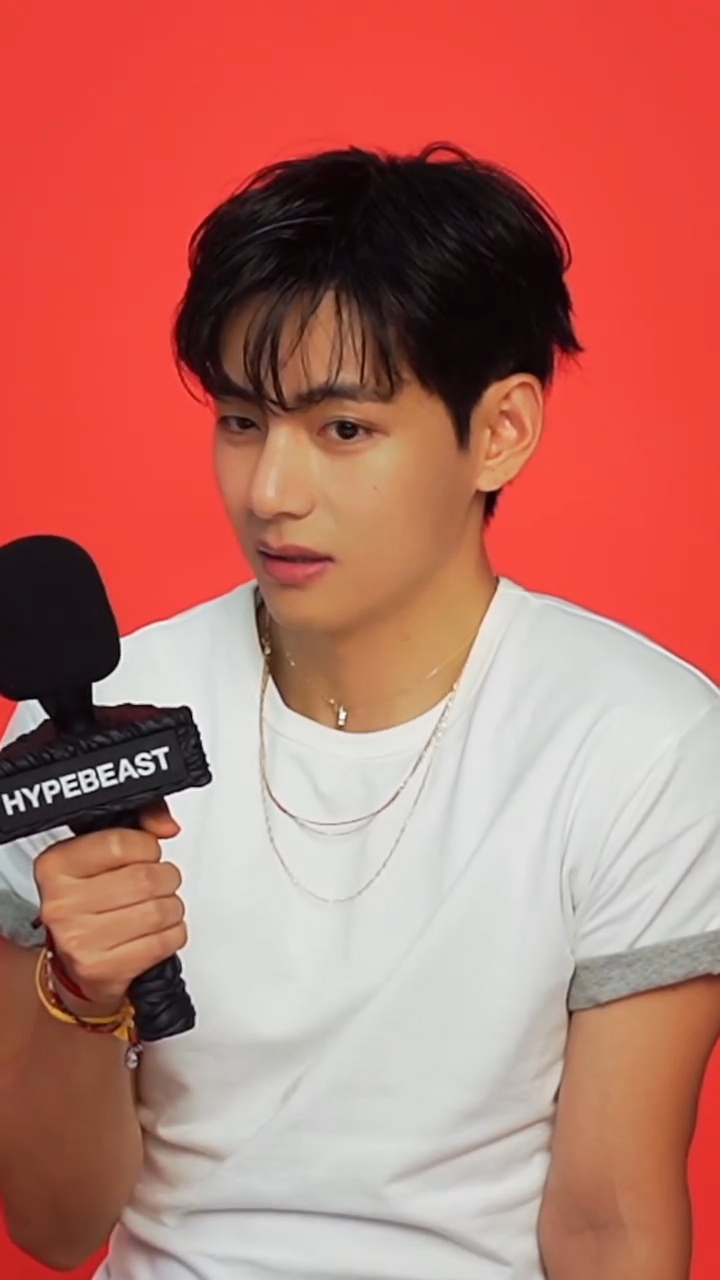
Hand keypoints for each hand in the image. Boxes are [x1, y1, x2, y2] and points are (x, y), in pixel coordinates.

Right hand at [34, 802, 185, 1014]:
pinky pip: (164, 941)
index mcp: (56, 867)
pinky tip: (156, 931)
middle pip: (145, 878)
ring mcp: (80, 940)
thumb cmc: (92, 903)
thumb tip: (166, 824)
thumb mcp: (100, 857)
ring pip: (160, 910)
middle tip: (158, 882)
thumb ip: (137, 826)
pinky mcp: (103, 969)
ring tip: (157, 907)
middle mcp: (62, 904)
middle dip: (165, 878)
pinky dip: (172, 933)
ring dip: (172, 907)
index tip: (146, 853)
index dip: (146, 847)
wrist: (77, 963)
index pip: (119, 844)